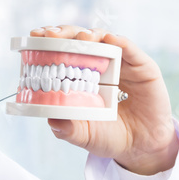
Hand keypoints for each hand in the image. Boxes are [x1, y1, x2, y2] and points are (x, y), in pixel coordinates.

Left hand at [31, 25, 178, 174]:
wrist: (142, 147)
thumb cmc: (110, 137)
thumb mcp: (85, 135)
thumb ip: (68, 129)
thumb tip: (51, 121)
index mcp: (82, 76)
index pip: (63, 51)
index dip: (50, 41)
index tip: (35, 35)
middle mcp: (101, 65)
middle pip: (80, 40)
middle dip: (64, 33)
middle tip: (51, 36)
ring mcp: (122, 64)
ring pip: (104, 39)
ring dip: (90, 35)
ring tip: (81, 39)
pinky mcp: (143, 67)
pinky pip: (131, 50)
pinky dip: (120, 42)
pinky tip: (110, 40)